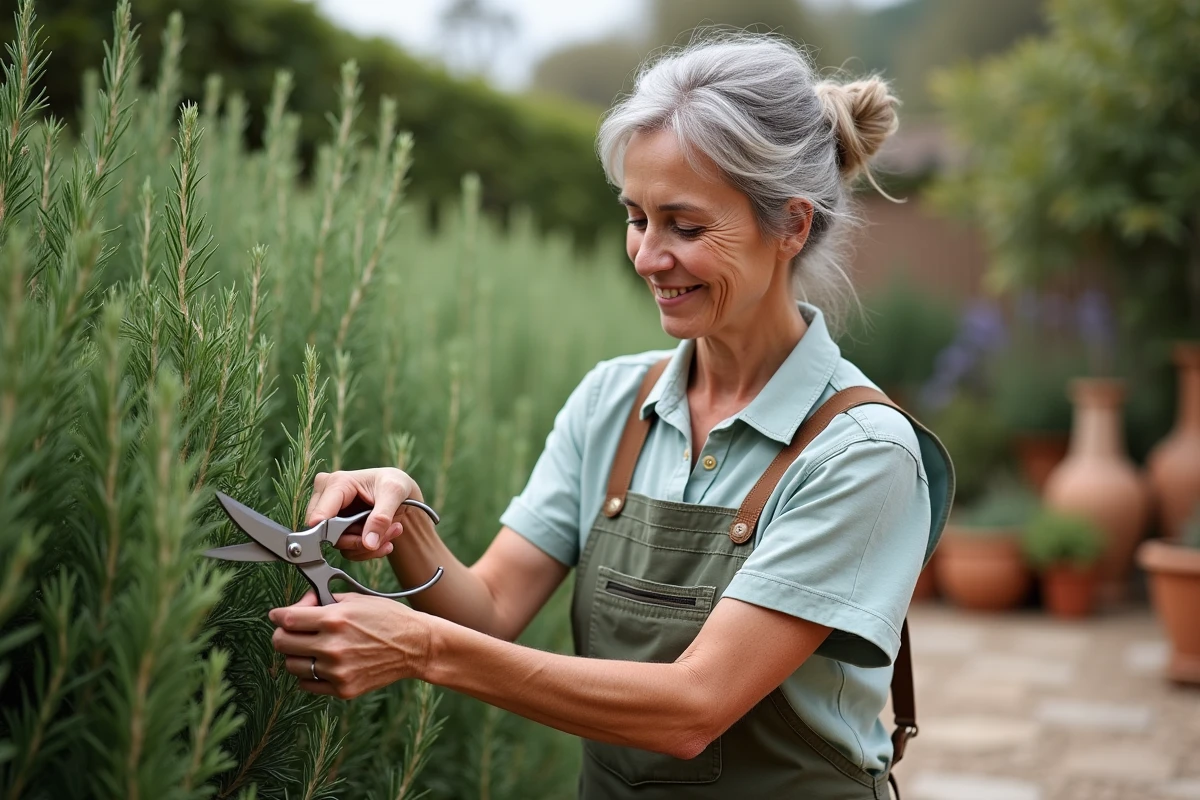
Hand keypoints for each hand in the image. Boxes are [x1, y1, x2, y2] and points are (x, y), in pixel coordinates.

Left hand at [269, 591, 433, 698]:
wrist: (415, 646)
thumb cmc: (388, 618)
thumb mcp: (357, 599)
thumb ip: (324, 600)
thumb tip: (299, 606)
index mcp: (334, 619)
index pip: (286, 619)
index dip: (278, 615)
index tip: (278, 615)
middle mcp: (332, 646)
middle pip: (281, 643)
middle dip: (283, 634)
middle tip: (292, 631)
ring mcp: (336, 670)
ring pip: (291, 665)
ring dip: (296, 654)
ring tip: (312, 648)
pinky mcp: (342, 689)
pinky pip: (307, 684)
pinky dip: (310, 673)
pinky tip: (323, 663)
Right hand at [306, 468, 423, 560]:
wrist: (403, 492)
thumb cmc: (394, 483)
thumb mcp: (394, 493)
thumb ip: (381, 517)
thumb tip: (368, 543)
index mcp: (336, 483)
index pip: (320, 514)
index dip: (328, 532)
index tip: (343, 541)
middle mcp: (326, 499)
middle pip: (328, 533)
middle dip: (360, 539)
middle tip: (389, 532)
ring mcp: (331, 516)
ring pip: (340, 544)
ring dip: (368, 545)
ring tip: (393, 531)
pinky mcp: (337, 530)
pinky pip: (347, 550)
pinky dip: (368, 549)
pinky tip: (385, 539)